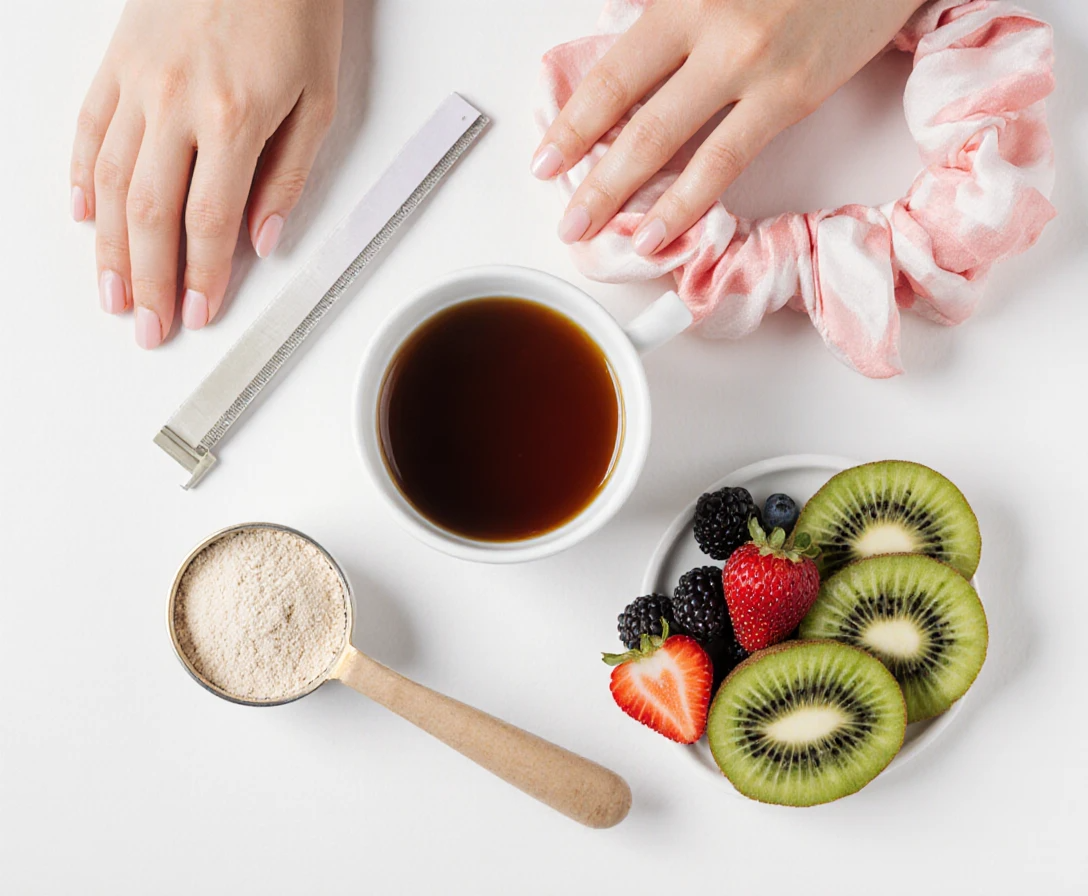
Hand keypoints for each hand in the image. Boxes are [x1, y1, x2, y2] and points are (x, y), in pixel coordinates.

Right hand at [71, 0, 342, 348]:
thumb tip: (265, 240)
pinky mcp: (116, 59)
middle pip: (151, 214)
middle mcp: (176, 104)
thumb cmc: (295, 11)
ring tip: (112, 294)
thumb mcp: (319, 99)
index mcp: (235, 119)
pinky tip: (81, 216)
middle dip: (149, 280)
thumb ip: (289, 176)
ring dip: (108, 247)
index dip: (203, 277)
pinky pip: (87, 127)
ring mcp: (138, 81)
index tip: (199, 313)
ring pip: (109, 181)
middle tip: (148, 326)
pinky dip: (79, 176)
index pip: (210, 223)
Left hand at [532, 0, 924, 253]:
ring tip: (595, 231)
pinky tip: (662, 229)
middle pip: (631, 114)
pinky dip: (688, 200)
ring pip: (672, 141)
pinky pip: (728, 157)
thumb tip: (631, 72)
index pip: (612, 74)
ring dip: (626, 195)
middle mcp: (711, 30)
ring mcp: (752, 65)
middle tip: (565, 218)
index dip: (574, 124)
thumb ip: (673, 20)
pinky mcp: (794, 94)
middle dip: (591, 174)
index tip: (546, 160)